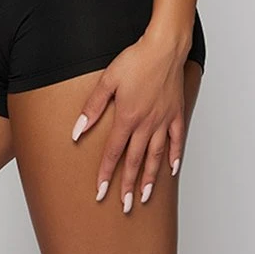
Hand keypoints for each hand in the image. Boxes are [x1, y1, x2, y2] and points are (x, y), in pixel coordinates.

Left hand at [70, 32, 189, 212]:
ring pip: (156, 156)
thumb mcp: (108, 80)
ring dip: (150, 178)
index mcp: (127, 117)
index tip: (100, 192)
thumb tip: (78, 130)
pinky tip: (171, 170)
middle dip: (128, 185)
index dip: (105, 173)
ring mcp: (163, 120)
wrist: (164, 47)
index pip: (113, 152)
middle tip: (125, 206)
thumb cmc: (136, 59)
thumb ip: (92, 107)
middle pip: (135, 161)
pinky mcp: (176, 113)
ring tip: (145, 196)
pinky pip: (177, 140)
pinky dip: (174, 156)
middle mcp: (147, 124)